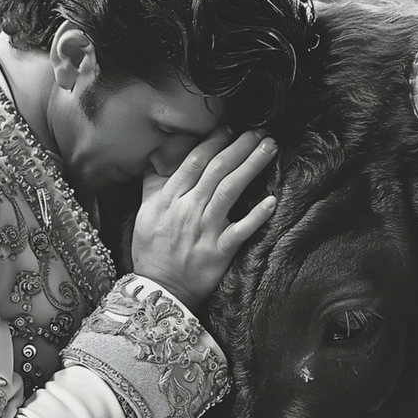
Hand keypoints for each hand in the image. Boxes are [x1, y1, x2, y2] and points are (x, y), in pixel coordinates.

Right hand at [131, 130, 277, 309]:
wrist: (159, 289)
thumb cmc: (152, 250)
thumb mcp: (145, 211)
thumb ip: (154, 183)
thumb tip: (160, 156)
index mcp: (169, 197)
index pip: (195, 160)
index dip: (215, 141)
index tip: (231, 127)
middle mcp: (188, 209)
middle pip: (217, 169)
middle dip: (240, 146)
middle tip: (260, 131)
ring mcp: (204, 229)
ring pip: (230, 190)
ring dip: (252, 166)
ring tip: (270, 148)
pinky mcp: (218, 251)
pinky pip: (241, 230)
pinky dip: (257, 216)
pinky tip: (272, 201)